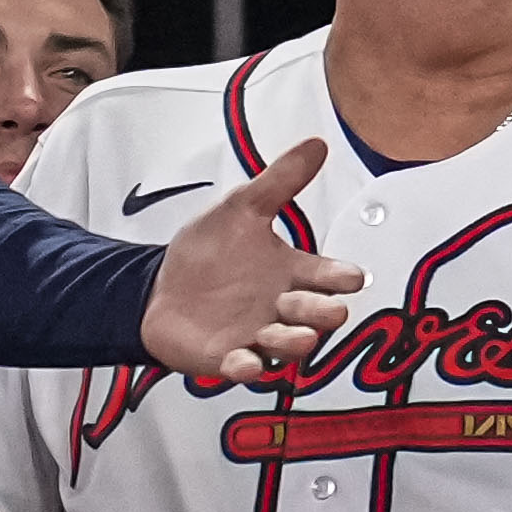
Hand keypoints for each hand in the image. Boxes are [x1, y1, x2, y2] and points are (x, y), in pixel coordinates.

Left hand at [147, 144, 363, 382]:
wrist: (159, 288)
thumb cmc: (208, 254)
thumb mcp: (240, 209)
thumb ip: (279, 181)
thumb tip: (316, 144)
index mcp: (291, 272)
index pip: (328, 276)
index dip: (342, 277)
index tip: (352, 277)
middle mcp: (281, 307)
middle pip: (315, 314)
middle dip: (323, 313)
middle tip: (330, 309)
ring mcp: (257, 335)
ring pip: (286, 345)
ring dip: (294, 342)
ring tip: (298, 338)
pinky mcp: (228, 358)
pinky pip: (243, 367)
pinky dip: (246, 367)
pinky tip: (245, 361)